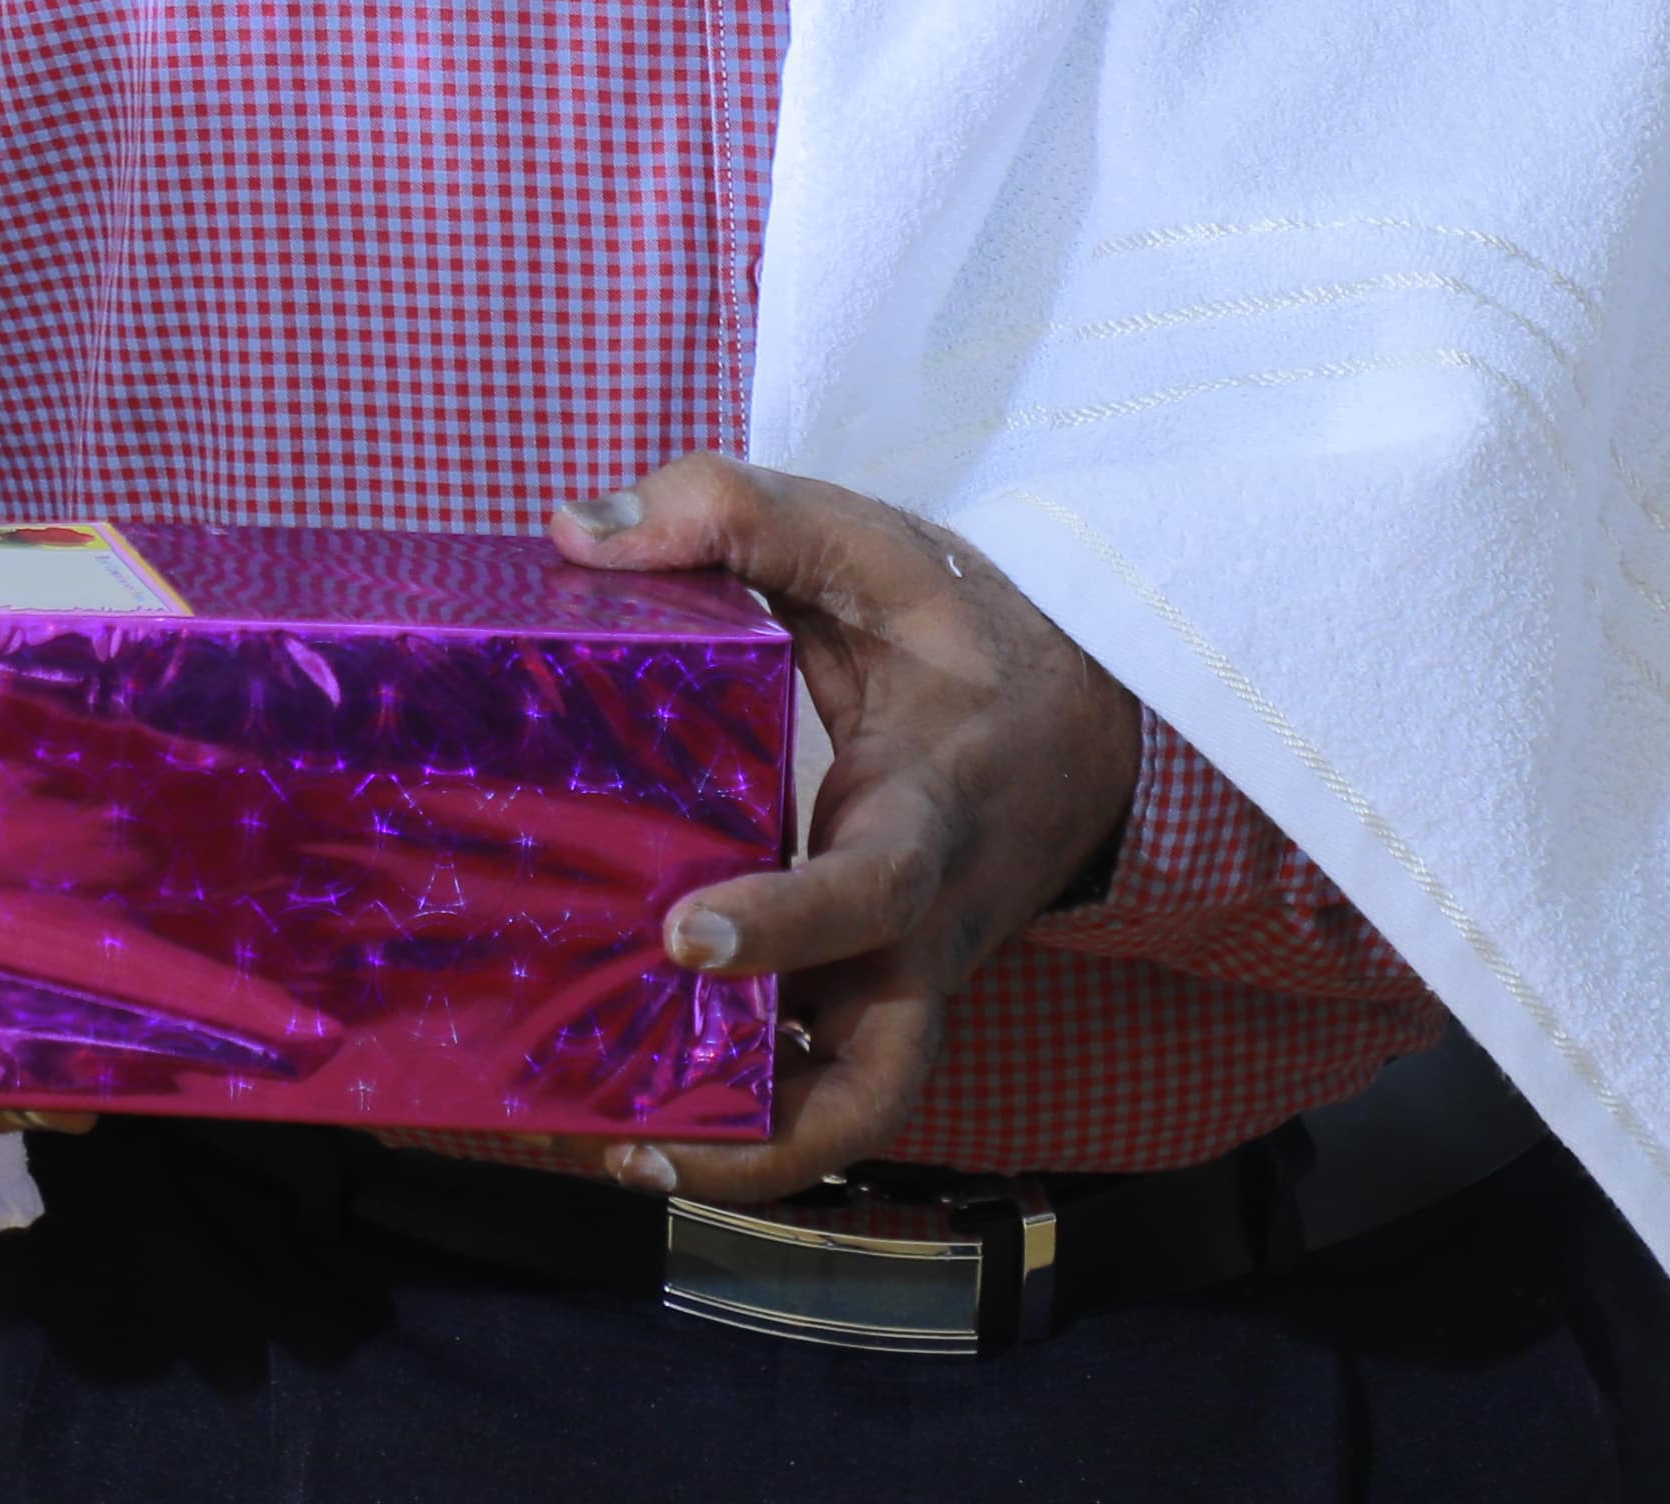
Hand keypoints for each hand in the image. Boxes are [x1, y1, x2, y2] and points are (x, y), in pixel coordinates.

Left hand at [534, 458, 1139, 1200]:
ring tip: (612, 1150)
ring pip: (850, 1111)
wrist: (1087, 714)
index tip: (685, 938)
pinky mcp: (879, 988)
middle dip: (769, 1140)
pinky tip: (640, 1106)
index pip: (872, 891)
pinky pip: (821, 1075)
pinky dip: (748, 1112)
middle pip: (877, 1083)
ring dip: (745, 1155)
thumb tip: (582, 529)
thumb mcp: (869, 542)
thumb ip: (733, 513)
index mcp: (928, 816)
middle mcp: (924, 927)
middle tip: (638, 1139)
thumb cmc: (964, 629)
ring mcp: (906, 974)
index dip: (787, 924)